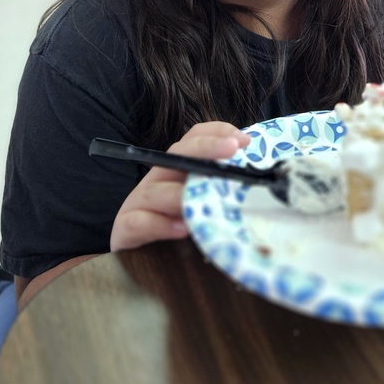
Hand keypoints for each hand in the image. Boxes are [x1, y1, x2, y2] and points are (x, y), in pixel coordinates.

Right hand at [109, 122, 249, 250]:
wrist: (127, 251)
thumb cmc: (171, 224)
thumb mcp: (198, 203)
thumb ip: (219, 192)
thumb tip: (258, 188)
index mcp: (176, 168)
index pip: (193, 138)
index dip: (217, 132)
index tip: (244, 139)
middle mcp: (157, 178)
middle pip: (176, 154)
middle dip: (206, 148)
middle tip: (233, 148)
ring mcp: (139, 202)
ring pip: (155, 190)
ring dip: (181, 194)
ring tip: (204, 200)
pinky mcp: (125, 228)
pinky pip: (138, 222)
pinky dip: (159, 224)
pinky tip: (181, 229)